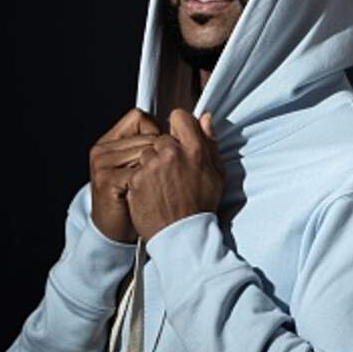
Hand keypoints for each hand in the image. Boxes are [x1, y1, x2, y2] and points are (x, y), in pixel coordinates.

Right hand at [89, 108, 163, 242]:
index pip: (140, 118)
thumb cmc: (137, 198)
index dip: (159, 134)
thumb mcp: (150, 166)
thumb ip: (168, 141)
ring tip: (154, 188)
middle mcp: (104, 148)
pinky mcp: (106, 179)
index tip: (164, 154)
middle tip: (163, 178)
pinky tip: (149, 195)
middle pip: (148, 137)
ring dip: (156, 172)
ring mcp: (103, 163)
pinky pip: (139, 172)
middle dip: (163, 157)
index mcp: (113, 140)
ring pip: (146, 153)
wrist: (117, 230)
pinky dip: (149, 185)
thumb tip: (205, 118)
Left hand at [126, 109, 224, 242]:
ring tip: (161, 185)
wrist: (181, 235)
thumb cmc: (201, 205)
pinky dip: (141, 179)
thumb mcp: (216, 173)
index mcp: (194, 148)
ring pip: (146, 153)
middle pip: (161, 137)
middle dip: (164, 150)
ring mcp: (151, 165)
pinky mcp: (135, 179)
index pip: (179, 116)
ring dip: (151, 164)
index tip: (179, 138)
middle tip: (172, 171)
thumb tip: (204, 117)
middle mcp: (171, 152)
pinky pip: (135, 170)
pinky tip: (151, 193)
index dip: (178, 126)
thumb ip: (209, 142)